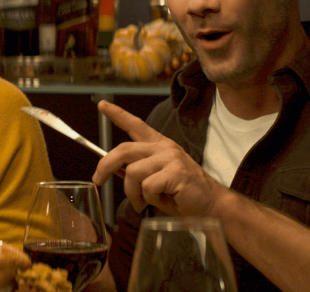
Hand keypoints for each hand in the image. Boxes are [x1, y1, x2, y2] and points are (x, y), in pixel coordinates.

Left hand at [92, 100, 226, 216]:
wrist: (211, 205)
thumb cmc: (182, 194)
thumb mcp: (155, 179)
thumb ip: (137, 171)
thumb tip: (114, 168)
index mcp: (159, 145)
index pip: (135, 125)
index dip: (117, 114)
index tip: (102, 105)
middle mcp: (164, 147)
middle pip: (124, 150)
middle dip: (104, 166)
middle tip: (98, 181)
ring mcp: (171, 158)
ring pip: (132, 172)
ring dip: (132, 193)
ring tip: (142, 203)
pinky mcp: (176, 172)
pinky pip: (147, 187)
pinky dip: (148, 200)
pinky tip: (162, 201)